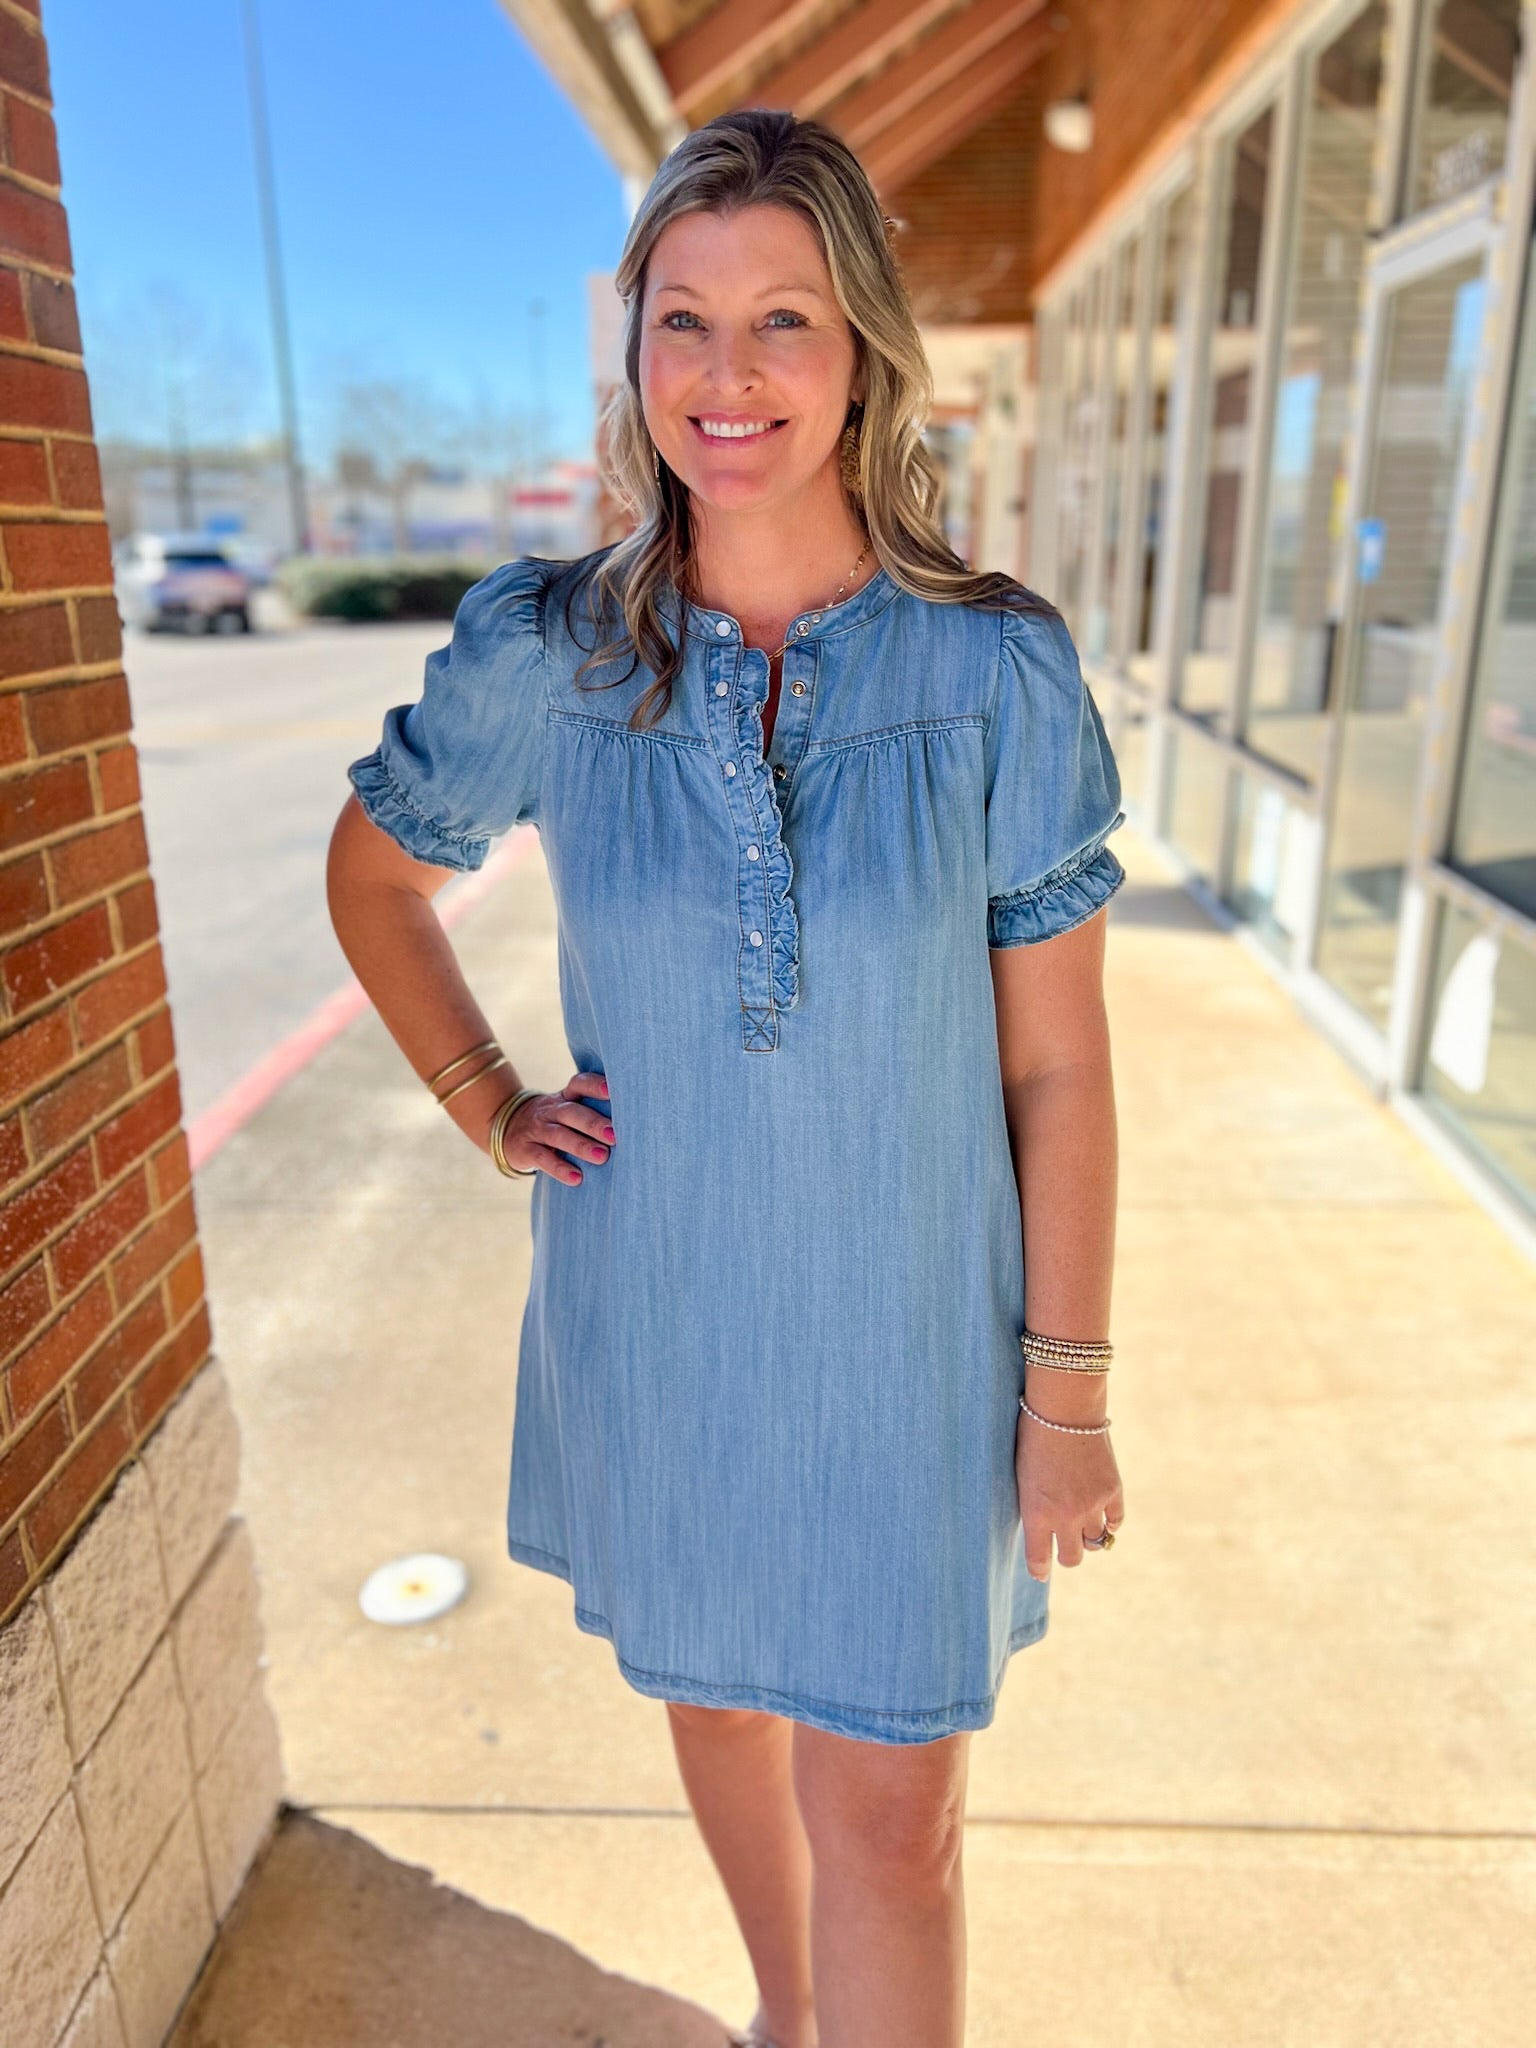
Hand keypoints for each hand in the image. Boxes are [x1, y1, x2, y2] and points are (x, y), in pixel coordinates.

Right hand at [499, 1071, 614, 1183]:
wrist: (508, 1128)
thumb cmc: (555, 1121)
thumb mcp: (568, 1110)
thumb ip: (594, 1111)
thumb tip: (639, 1123)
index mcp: (566, 1097)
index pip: (580, 1084)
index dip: (596, 1085)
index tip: (614, 1090)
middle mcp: (551, 1109)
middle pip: (572, 1112)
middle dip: (594, 1123)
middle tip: (616, 1135)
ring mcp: (536, 1129)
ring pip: (558, 1135)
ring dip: (580, 1145)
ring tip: (602, 1156)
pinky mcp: (525, 1149)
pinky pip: (542, 1158)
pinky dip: (559, 1168)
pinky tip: (577, 1178)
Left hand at [1016, 1409, 1124, 1578]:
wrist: (1064, 1409)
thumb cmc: (1032, 1437)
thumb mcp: (1022, 1477)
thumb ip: (1034, 1505)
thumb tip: (1044, 1528)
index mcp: (1036, 1513)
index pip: (1039, 1558)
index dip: (1040, 1569)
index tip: (1040, 1573)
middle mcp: (1065, 1516)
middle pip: (1072, 1558)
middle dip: (1066, 1555)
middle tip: (1063, 1548)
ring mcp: (1092, 1505)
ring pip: (1095, 1543)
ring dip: (1088, 1539)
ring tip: (1082, 1529)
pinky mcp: (1113, 1491)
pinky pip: (1115, 1522)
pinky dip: (1109, 1523)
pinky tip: (1102, 1517)